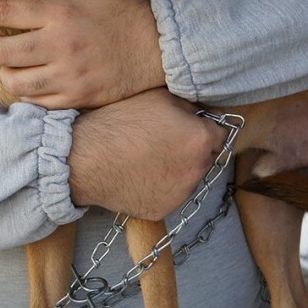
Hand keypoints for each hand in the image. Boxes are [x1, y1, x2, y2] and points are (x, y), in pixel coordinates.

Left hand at [0, 0, 164, 109]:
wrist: (160, 47)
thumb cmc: (124, 9)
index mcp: (61, 13)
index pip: (5, 13)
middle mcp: (60, 46)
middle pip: (2, 51)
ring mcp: (68, 76)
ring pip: (15, 81)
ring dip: (5, 71)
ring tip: (9, 63)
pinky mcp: (77, 97)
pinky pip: (37, 100)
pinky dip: (27, 91)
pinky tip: (30, 80)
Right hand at [68, 88, 224, 219]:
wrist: (86, 159)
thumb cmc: (120, 123)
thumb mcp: (160, 97)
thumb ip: (188, 106)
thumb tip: (199, 113)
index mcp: (201, 139)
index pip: (221, 134)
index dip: (205, 128)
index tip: (191, 127)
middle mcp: (198, 170)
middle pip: (207, 157)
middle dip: (194, 149)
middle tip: (168, 142)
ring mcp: (181, 193)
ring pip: (190, 178)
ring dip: (180, 169)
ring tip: (151, 158)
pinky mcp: (164, 210)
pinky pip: (171, 195)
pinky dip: (162, 186)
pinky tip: (142, 174)